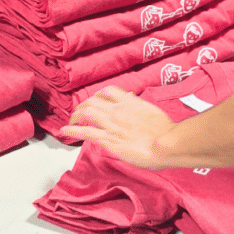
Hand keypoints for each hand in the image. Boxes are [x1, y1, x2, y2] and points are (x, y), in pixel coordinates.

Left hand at [62, 86, 177, 169]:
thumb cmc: (166, 131)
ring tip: (71, 123)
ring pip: (86, 113)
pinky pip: (85, 132)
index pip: (108, 91)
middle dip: (82, 106)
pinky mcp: (108, 139)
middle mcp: (118, 109)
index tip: (94, 101)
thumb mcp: (152, 111)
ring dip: (75, 117)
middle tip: (78, 114)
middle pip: (92, 101)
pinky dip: (72, 131)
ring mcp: (111, 124)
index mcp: (130, 102)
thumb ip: (139, 106)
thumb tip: (133, 99)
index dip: (97, 96)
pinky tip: (64, 132)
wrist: (168, 143)